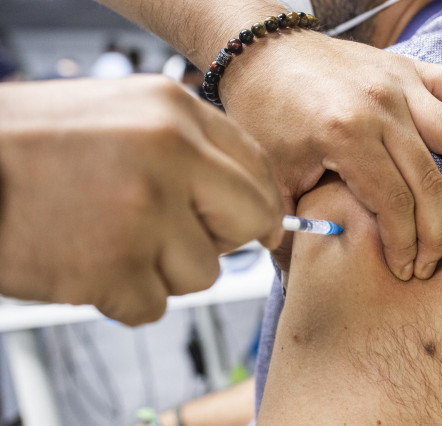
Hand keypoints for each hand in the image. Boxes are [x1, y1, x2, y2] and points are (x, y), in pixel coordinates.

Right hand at [0, 76, 282, 324]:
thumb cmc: (38, 146)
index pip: (259, 168)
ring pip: (204, 272)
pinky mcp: (112, 268)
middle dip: (222, 239)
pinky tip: (89, 263)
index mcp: (174, 110)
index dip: (261, 205)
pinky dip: (125, 296)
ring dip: (164, 270)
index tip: (255, 224)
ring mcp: (142, 212)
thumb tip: (254, 198)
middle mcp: (169, 155)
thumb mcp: (126, 115)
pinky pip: (155, 305)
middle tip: (179, 236)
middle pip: (251, 222)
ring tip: (113, 240)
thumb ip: (193, 149)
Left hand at [221, 31, 441, 278]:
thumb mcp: (269, 173)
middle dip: (437, 232)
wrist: (264, 53)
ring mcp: (400, 83)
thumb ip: (286, 224)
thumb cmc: (263, 112)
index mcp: (345, 134)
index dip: (405, 244)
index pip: (393, 203)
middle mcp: (381, 107)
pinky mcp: (407, 68)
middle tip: (434, 263)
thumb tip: (293, 276)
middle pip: (428, 180)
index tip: (406, 268)